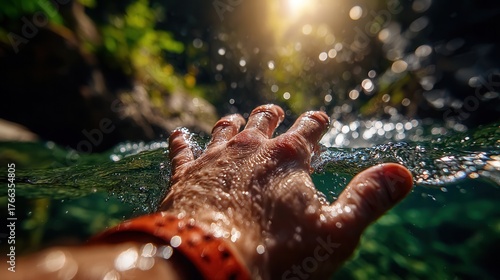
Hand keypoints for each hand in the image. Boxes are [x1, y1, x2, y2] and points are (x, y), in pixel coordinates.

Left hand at [160, 104, 412, 278]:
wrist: (211, 262)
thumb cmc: (276, 253)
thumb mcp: (335, 231)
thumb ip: (368, 199)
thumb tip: (402, 173)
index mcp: (288, 157)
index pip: (308, 130)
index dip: (316, 123)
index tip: (320, 118)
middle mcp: (250, 148)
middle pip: (264, 120)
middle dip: (273, 115)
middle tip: (275, 111)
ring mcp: (215, 158)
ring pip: (226, 129)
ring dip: (233, 123)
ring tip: (236, 118)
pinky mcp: (185, 175)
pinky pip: (182, 151)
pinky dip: (182, 141)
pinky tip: (179, 134)